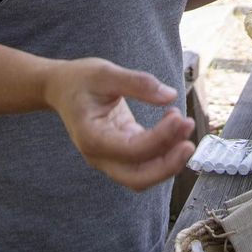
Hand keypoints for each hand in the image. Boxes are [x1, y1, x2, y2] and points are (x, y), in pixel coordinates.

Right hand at [44, 58, 194, 190]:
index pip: (131, 150)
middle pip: (137, 178)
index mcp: (91, 137)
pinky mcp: (121, 152)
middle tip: (190, 142)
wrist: (61, 89)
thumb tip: (170, 95)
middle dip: (168, 165)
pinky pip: (146, 162)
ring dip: (169, 159)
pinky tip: (174, 122)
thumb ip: (137, 83)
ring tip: (185, 125)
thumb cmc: (80, 80)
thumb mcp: (106, 72)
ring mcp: (110, 158)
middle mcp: (99, 155)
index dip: (160, 138)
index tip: (179, 117)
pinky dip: (164, 149)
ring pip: (144, 175)